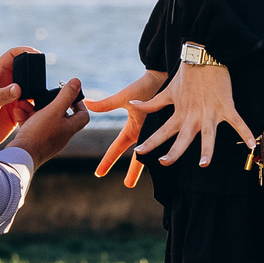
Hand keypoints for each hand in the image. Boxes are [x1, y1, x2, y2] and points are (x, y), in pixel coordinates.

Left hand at [0, 47, 35, 149]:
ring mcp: (12, 99)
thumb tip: (19, 88)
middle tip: (37, 85)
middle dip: (33, 77)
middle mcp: (6, 85)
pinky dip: (30, 111)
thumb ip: (3, 95)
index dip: (24, 51)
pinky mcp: (16, 113)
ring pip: (31, 92)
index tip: (36, 53)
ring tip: (23, 107)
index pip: (12, 56)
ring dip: (33, 97)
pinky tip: (19, 117)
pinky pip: (30, 108)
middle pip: (25, 73)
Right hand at [6, 77, 92, 166]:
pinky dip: (26, 117)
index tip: (69, 93)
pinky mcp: (34, 141)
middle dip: (49, 102)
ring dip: (33, 108)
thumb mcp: (53, 110)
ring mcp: (47, 138)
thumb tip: (77, 81)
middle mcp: (61, 134)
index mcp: (69, 128)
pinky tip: (18, 111)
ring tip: (23, 103)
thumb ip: (65, 96)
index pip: (83, 115)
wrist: (20, 156)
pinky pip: (32, 125)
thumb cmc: (39, 134)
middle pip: (61, 115)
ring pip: (43, 118)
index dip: (79, 103)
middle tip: (42, 95)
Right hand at [87, 69, 167, 188]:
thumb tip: (86, 103)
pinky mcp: (172, 128)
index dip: (107, 161)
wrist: (162, 76)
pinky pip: (172, 144)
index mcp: (132, 128)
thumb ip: (107, 104)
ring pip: (155, 154)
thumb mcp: (124, 98)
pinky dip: (173, 153)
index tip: (99, 174)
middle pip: (138, 158)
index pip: (117, 148)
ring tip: (157, 181)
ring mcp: (159, 132)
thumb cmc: (143, 86)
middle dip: (133, 172)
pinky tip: (177, 166)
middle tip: (128, 186)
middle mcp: (145, 133)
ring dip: (154, 167)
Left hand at [132, 62, 255, 170]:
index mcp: (179, 113)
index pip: (162, 132)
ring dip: (206, 149)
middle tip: (164, 162)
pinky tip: (252, 146)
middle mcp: (193, 116)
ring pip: (208, 135)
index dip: (150, 142)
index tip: (138, 153)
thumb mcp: (167, 91)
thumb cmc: (186, 74)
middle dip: (173, 152)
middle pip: (182, 138)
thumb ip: (152, 103)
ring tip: (204, 164)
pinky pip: (237, 122)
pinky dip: (245, 132)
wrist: (204, 56)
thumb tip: (133, 106)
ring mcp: (210, 112)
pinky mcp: (226, 106)